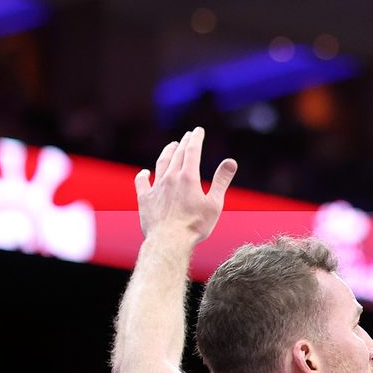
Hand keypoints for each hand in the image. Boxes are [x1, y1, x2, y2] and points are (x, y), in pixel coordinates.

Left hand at [134, 127, 236, 245]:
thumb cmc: (195, 225)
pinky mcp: (144, 199)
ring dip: (167, 153)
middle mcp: (170, 178)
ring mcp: (155, 188)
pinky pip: (141, 182)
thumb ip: (221, 181)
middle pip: (177, 154)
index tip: (198, 130)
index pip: (192, 151)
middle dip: (184, 142)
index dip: (195, 139)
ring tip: (171, 146)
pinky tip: (144, 172)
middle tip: (188, 135)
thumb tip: (231, 161)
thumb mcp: (214, 204)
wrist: (169, 241)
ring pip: (161, 164)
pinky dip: (142, 175)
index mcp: (188, 178)